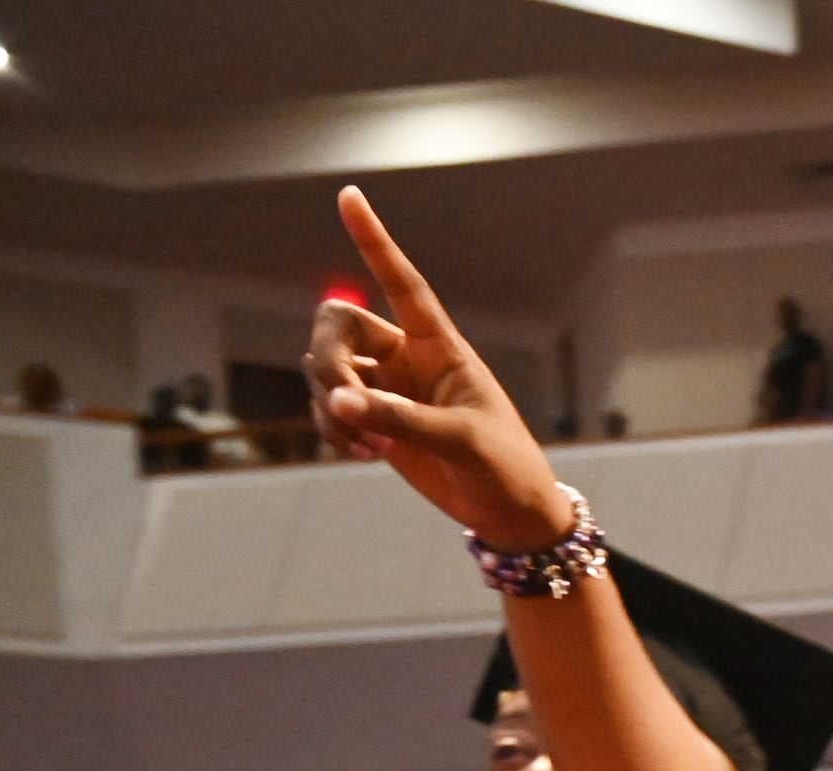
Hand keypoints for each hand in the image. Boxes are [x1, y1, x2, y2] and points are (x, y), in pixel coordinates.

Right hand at [306, 190, 567, 551]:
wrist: (509, 513)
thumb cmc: (505, 467)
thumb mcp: (463, 441)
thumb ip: (401, 420)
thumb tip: (339, 401)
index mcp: (440, 346)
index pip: (402, 283)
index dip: (375, 240)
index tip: (350, 195)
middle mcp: (406, 357)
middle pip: (337, 326)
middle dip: (326, 361)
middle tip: (343, 401)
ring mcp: (385, 388)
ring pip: (324, 371)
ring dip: (330, 406)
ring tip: (368, 445)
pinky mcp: (371, 421)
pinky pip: (327, 409)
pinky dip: (332, 429)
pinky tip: (362, 453)